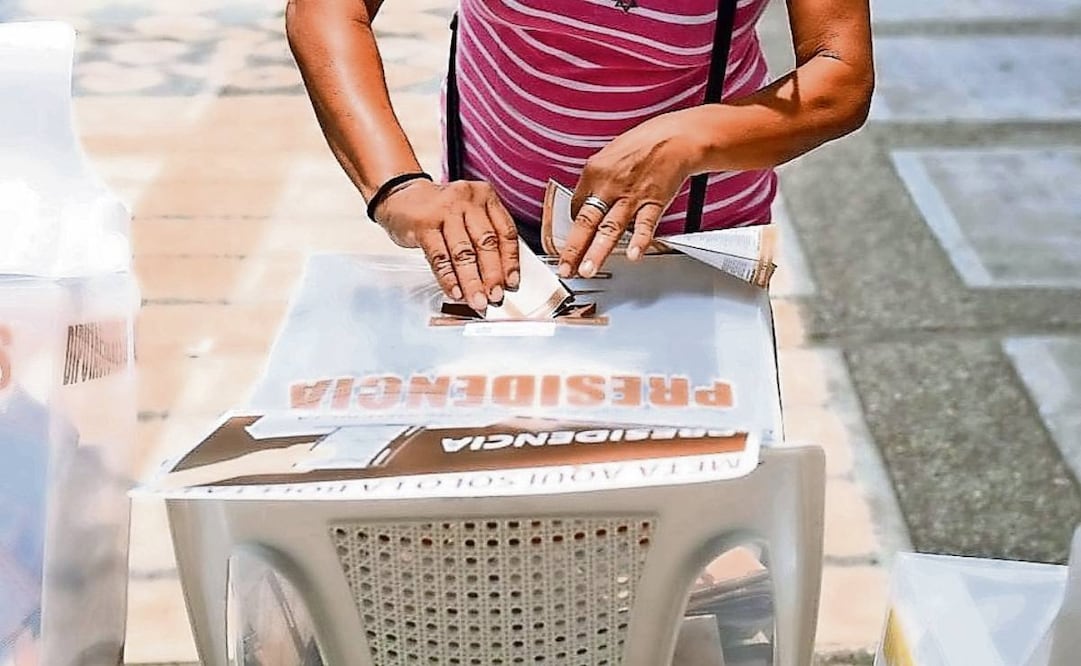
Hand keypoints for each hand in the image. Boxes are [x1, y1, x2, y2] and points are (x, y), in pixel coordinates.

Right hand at [374, 179, 519, 312]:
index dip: (511, 261)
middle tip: (495, 297)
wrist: (400, 197)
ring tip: (477, 300)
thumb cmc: (439, 210)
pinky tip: (455, 291)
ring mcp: (444, 210)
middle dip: (493, 276)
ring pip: (463, 252)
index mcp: (485, 196)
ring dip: (472, 282)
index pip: (506, 232)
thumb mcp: (468, 215)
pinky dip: (448, 278)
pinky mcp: (423, 224)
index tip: (512, 283)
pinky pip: (439, 256)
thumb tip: (498, 277)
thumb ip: (484, 239)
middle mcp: (467, 200)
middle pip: (486, 243)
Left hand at [559, 111, 698, 277]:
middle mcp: (609, 184)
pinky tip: (633, 255)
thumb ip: (599, 179)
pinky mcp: (654, 200)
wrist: (677, 136)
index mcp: (594, 171)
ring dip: (597, 252)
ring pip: (609, 228)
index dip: (575, 228)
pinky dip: (639, 240)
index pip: (577, 207)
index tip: (575, 242)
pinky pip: (645, 224)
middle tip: (565, 268)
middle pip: (586, 221)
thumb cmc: (645, 143)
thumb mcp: (611, 155)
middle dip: (573, 249)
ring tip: (587, 270)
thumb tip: (590, 200)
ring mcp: (631, 195)